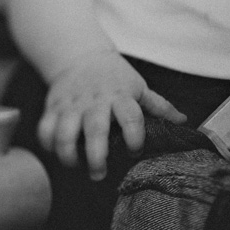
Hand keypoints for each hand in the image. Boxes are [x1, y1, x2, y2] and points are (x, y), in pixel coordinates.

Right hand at [37, 49, 185, 180]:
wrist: (81, 55)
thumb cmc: (115, 77)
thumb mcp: (139, 87)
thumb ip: (159, 106)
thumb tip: (184, 121)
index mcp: (121, 96)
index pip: (131, 117)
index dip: (135, 138)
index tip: (135, 151)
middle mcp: (96, 101)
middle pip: (95, 129)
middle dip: (97, 156)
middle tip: (100, 174)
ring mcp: (72, 104)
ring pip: (64, 132)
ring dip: (68, 154)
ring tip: (77, 166)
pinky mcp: (53, 107)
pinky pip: (45, 129)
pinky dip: (48, 145)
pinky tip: (58, 153)